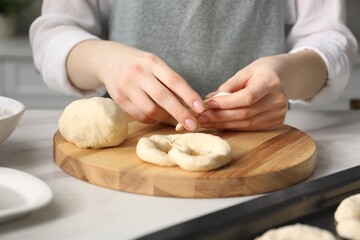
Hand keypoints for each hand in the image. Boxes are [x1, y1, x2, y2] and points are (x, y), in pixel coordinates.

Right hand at [67, 40, 203, 130]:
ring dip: (165, 117)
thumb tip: (190, 105)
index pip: (174, 80)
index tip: (200, 108)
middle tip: (193, 125)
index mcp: (152, 62)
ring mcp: (126, 86)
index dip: (189, 95)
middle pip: (162, 97)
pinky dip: (152, 119)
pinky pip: (140, 115)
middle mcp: (138, 73)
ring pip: (150, 110)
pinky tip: (156, 115)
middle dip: (180, 113)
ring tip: (172, 117)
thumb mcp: (155, 65)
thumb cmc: (140, 65)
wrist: (108, 60)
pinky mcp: (118, 99)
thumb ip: (169, 81)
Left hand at [197, 56, 288, 130]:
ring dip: (224, 124)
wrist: (285, 76)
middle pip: (245, 113)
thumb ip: (228, 86)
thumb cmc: (262, 71)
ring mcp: (278, 112)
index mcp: (270, 82)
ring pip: (247, 123)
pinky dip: (234, 127)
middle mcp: (277, 99)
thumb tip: (209, 100)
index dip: (226, 103)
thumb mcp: (245, 72)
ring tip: (207, 122)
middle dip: (220, 116)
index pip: (247, 97)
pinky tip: (220, 125)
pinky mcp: (276, 121)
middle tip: (202, 117)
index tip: (209, 104)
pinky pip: (251, 127)